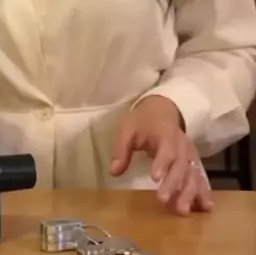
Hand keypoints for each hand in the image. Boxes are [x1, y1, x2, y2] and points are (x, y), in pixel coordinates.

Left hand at [110, 96, 213, 215]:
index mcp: (166, 133)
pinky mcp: (194, 162)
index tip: (154, 178)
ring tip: (182, 211)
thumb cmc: (143, 121)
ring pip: (193, 173)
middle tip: (162, 200)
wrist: (163, 109)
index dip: (162, 163)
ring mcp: (190, 154)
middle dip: (173, 183)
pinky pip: (200, 177)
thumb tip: (113, 172)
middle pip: (181, 165)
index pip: (167, 148)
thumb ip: (121, 150)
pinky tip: (206, 207)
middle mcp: (182, 145)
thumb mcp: (128, 128)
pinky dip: (204, 192)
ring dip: (190, 193)